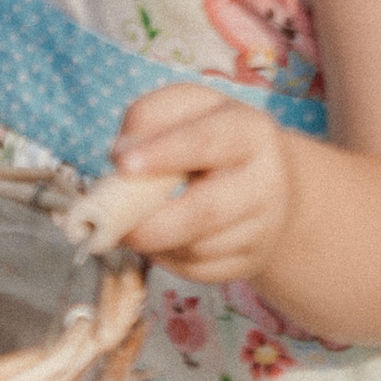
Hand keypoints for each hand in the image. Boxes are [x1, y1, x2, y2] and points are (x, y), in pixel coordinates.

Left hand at [110, 83, 299, 285]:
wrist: (261, 177)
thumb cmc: (208, 135)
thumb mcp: (185, 110)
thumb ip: (150, 118)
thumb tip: (121, 155)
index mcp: (249, 130)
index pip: (207, 141)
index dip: (164, 153)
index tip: (122, 165)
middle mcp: (266, 180)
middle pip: (208, 210)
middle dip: (155, 222)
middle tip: (114, 221)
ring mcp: (263, 227)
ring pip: (200, 248)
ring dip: (156, 242)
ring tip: (131, 224)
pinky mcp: (250, 261)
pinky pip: (199, 270)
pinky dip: (168, 258)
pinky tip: (158, 238)